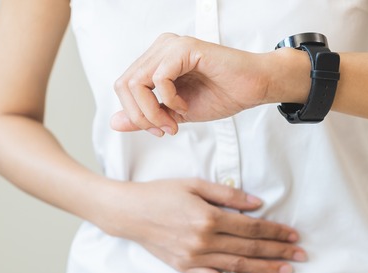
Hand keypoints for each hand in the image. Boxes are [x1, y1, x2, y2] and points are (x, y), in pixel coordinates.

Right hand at [97, 178, 306, 272]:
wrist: (129, 212)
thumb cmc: (161, 193)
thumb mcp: (195, 184)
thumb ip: (227, 195)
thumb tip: (257, 205)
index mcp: (209, 217)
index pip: (252, 228)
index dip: (275, 231)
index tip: (293, 235)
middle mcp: (204, 241)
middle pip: (249, 248)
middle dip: (278, 252)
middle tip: (301, 255)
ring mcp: (194, 258)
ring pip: (237, 266)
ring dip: (265, 269)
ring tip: (286, 270)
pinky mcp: (185, 268)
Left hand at [110, 33, 273, 135]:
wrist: (254, 88)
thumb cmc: (221, 95)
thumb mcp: (175, 114)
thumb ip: (146, 116)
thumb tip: (114, 122)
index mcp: (154, 61)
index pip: (123, 86)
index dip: (135, 115)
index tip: (160, 131)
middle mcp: (159, 48)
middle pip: (123, 84)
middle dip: (140, 115)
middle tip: (165, 129)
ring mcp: (170, 46)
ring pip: (136, 81)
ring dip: (152, 110)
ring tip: (175, 122)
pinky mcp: (184, 48)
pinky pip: (159, 78)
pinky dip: (169, 99)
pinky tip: (185, 106)